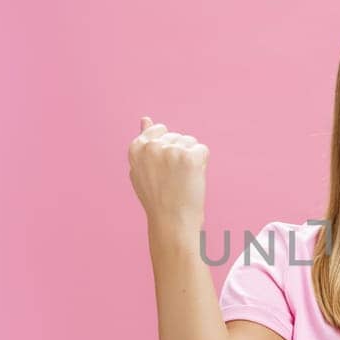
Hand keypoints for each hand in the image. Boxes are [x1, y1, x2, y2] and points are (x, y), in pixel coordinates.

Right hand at [128, 117, 208, 232]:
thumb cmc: (157, 197)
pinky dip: (202, 165)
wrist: (172, 221)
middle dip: (179, 154)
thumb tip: (145, 119)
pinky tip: (192, 179)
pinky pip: (202, 151)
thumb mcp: (142, 168)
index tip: (164, 169)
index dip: (166, 150)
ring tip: (181, 180)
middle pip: (176, 136)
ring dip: (191, 159)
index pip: (159, 130)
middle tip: (172, 179)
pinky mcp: (190, 156)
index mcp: (136, 147)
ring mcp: (171, 150)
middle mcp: (152, 146)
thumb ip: (144, 143)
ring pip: (190, 142)